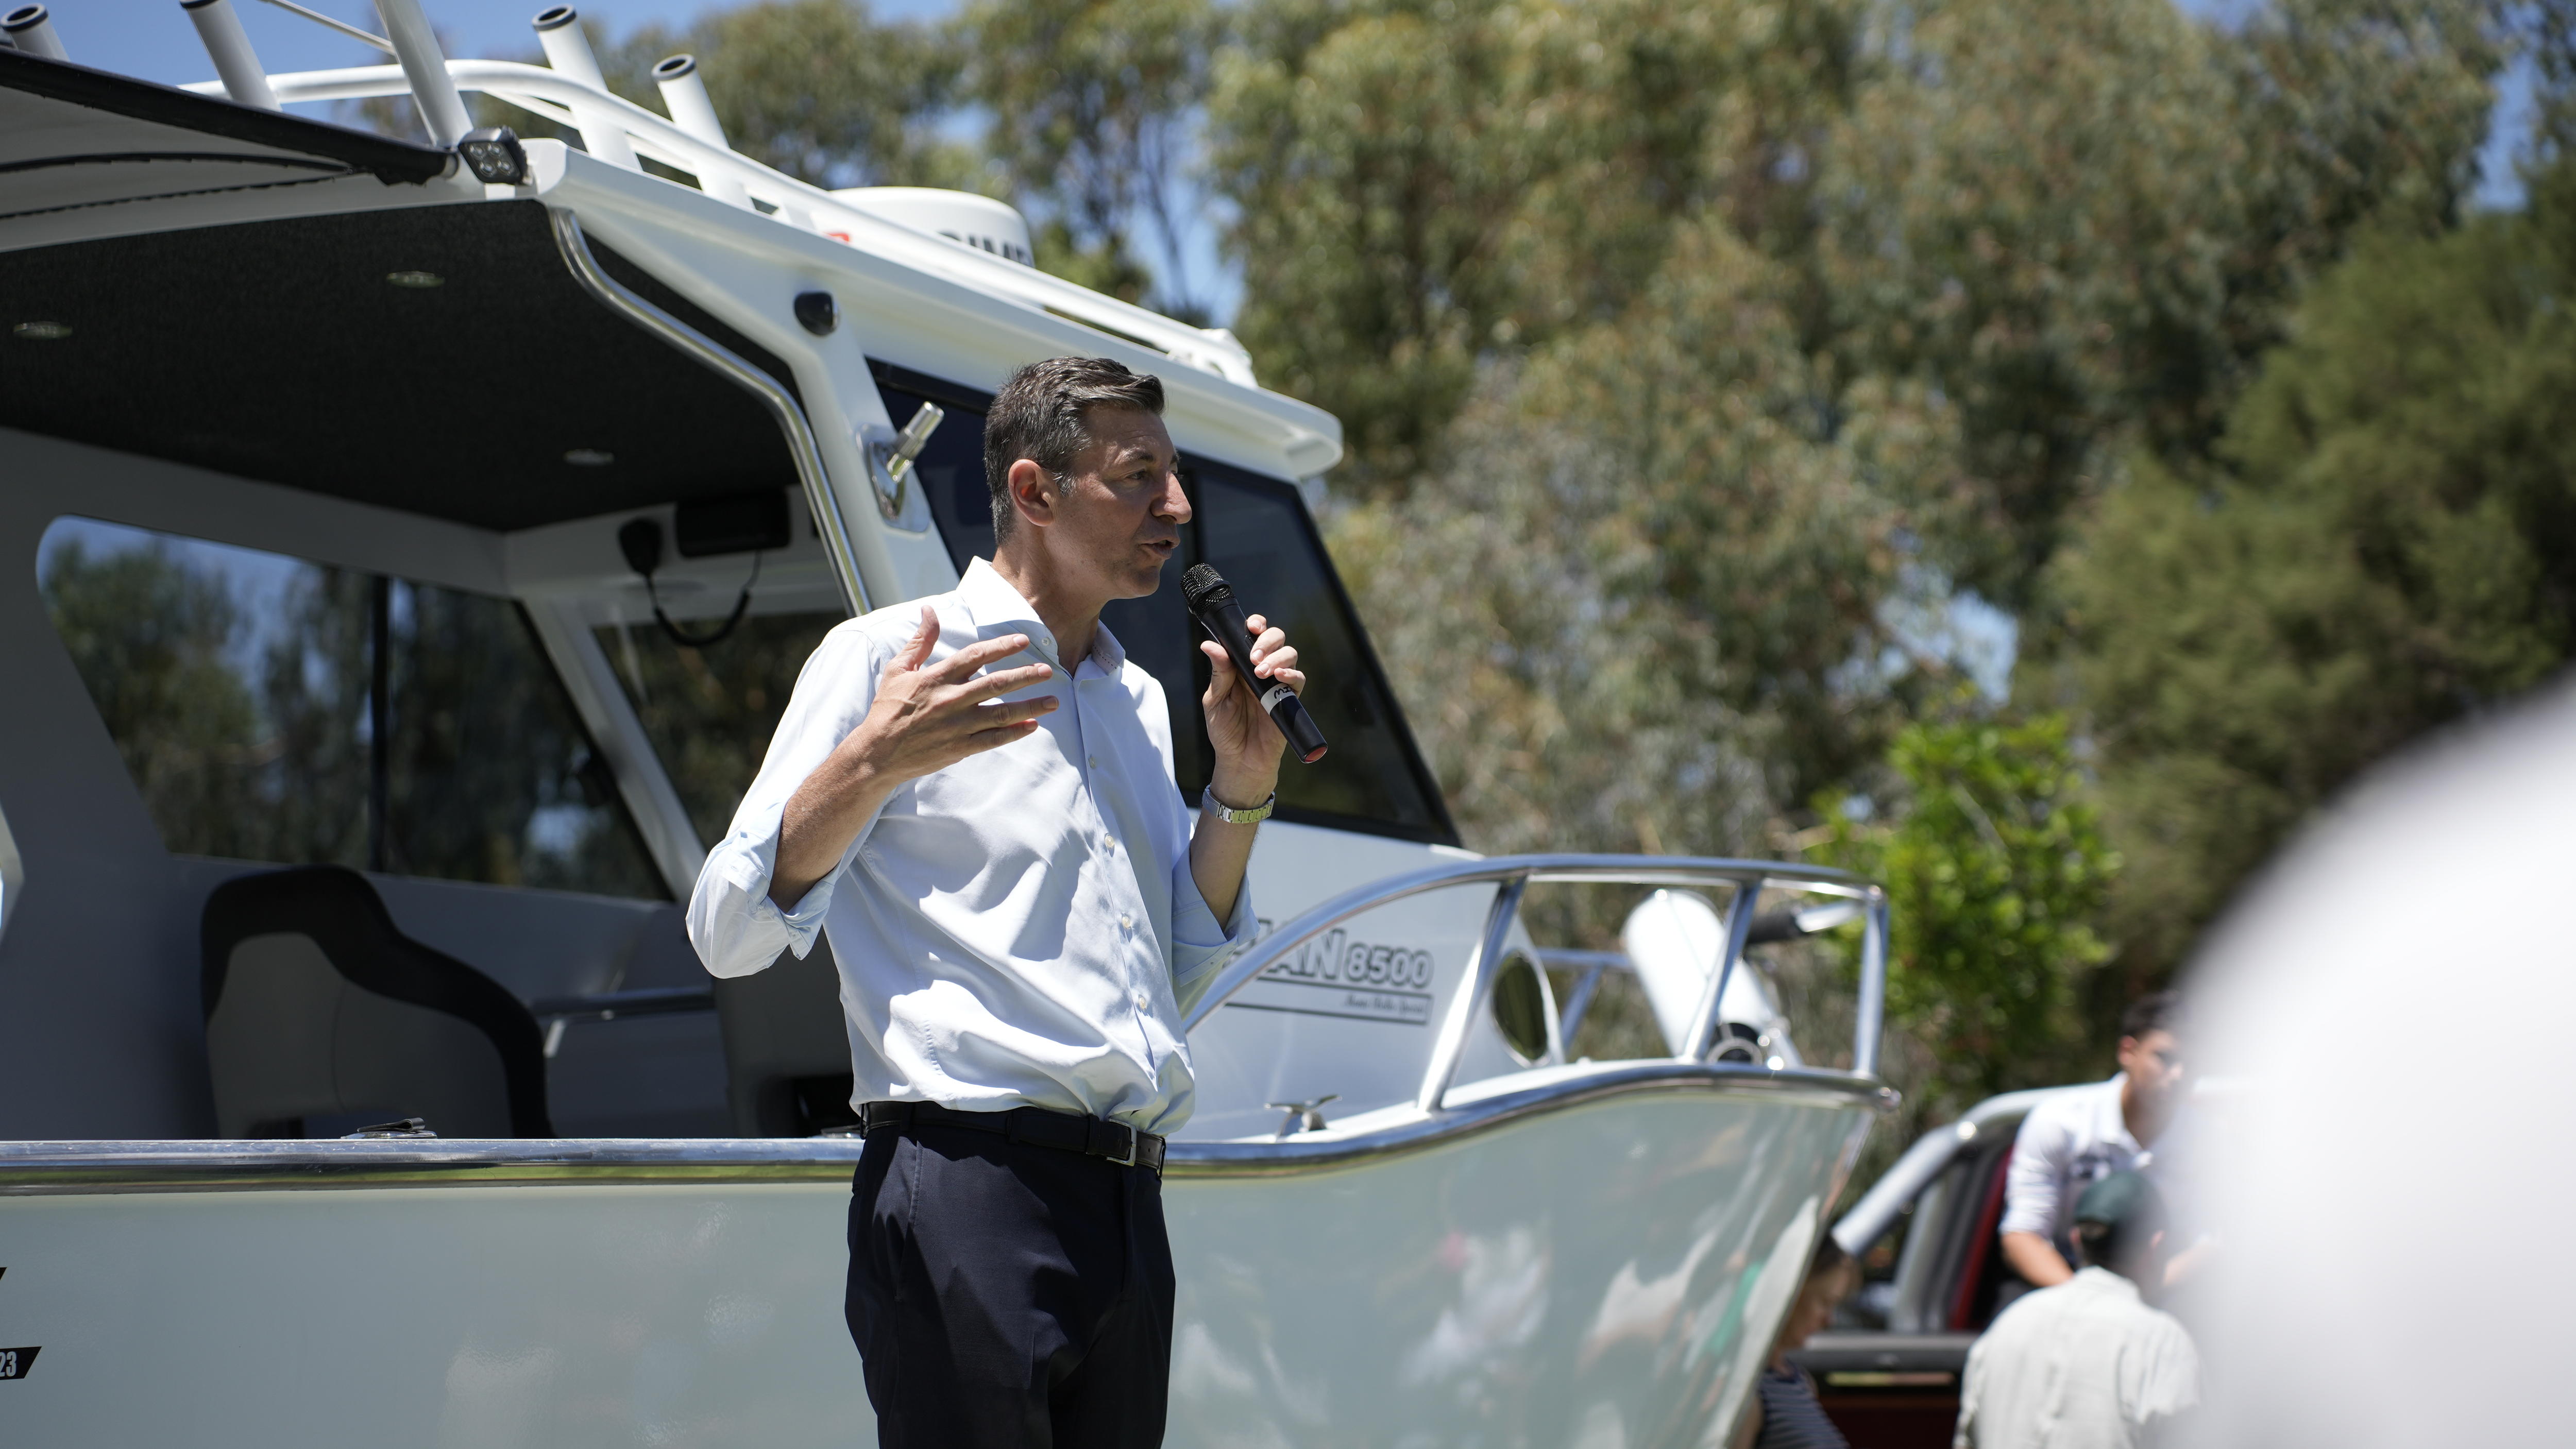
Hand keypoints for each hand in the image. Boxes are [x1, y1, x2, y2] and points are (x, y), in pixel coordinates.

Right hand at [848, 606, 1057, 784]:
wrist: (876, 754)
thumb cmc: (887, 710)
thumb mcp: (898, 670)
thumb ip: (920, 640)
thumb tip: (928, 610)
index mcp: (935, 678)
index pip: (974, 656)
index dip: (1000, 647)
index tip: (1023, 640)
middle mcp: (949, 700)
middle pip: (995, 684)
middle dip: (1025, 676)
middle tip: (1048, 671)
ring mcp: (956, 726)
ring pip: (1000, 714)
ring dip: (1030, 706)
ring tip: (1053, 701)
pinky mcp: (959, 748)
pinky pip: (993, 740)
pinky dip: (1014, 733)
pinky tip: (1033, 725)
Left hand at [1199, 612, 1303, 805]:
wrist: (1240, 760)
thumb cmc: (1224, 730)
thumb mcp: (1216, 701)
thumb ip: (1219, 673)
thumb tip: (1209, 644)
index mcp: (1241, 665)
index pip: (1253, 635)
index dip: (1256, 625)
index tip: (1252, 626)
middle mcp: (1261, 669)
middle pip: (1276, 638)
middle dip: (1268, 640)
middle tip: (1254, 657)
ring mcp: (1277, 683)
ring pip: (1289, 654)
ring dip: (1277, 657)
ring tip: (1261, 672)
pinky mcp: (1289, 699)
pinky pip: (1298, 679)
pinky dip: (1292, 674)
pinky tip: (1280, 677)